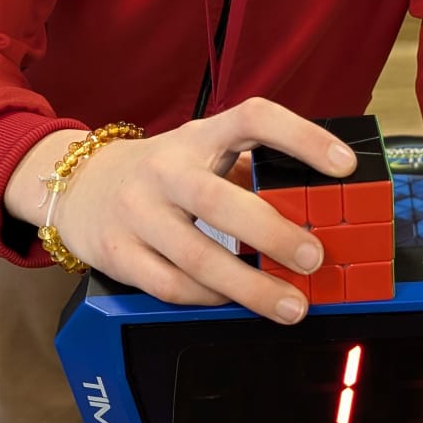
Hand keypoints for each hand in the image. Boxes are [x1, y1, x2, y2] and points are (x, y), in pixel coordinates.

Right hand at [6, 99, 352, 322]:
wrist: (78, 187)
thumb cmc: (162, 174)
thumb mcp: (202, 152)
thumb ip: (250, 171)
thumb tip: (322, 208)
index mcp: (199, 136)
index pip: (254, 118)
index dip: (301, 137)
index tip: (344, 165)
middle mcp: (164, 169)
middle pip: (216, 199)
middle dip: (270, 232)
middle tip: (313, 258)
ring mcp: (136, 213)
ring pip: (195, 256)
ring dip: (249, 286)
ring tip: (291, 304)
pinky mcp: (118, 254)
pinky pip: (171, 285)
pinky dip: (210, 299)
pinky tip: (235, 303)